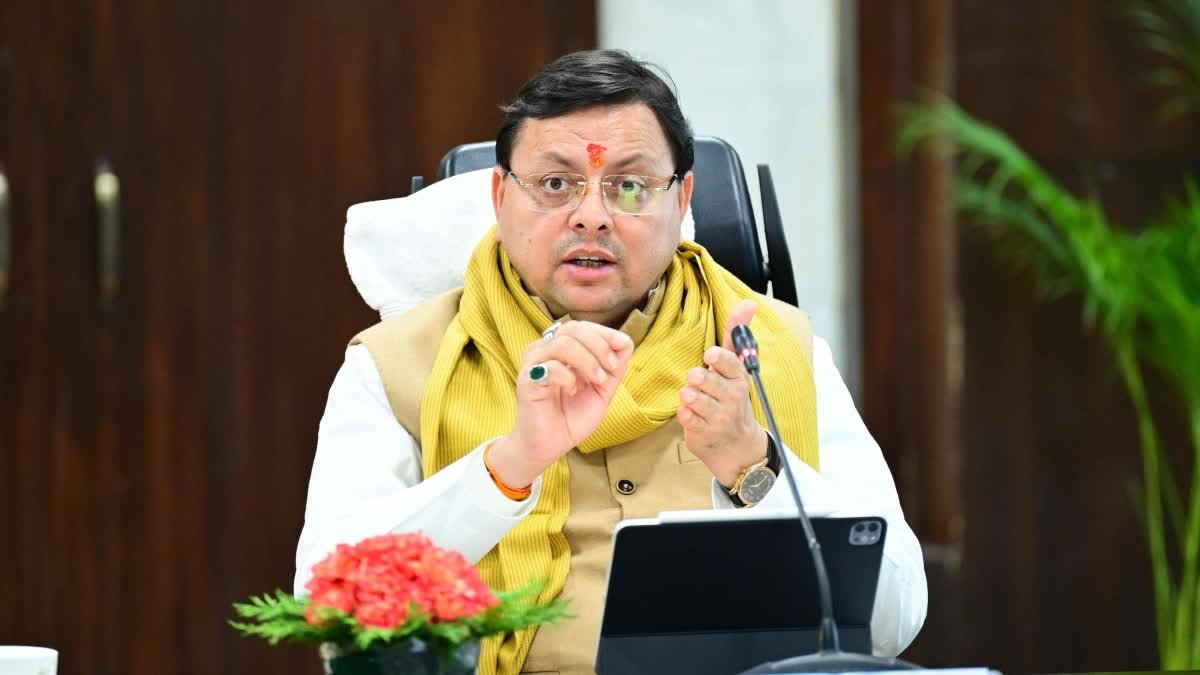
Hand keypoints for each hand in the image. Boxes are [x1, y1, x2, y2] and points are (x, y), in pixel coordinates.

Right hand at [489, 321, 633, 486]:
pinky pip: (551, 367)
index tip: (622, 348)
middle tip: (611, 369)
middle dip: (599, 345)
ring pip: (563, 344)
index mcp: (561, 349)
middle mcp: (544, 350)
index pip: (582, 326)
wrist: (549, 446)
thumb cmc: (571, 417)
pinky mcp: (527, 380)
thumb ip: (614, 367)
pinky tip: (572, 391)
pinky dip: (569, 378)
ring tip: (597, 381)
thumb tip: (626, 341)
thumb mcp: (603, 391)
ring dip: (588, 361)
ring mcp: (533, 364)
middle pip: (573, 328)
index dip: (605, 333)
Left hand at [676, 299, 768, 486]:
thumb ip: (736, 335)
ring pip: (691, 396)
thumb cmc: (732, 397)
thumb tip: (748, 302)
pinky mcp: (704, 433)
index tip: (709, 357)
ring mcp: (719, 417)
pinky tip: (692, 415)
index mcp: (740, 379)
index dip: (715, 358)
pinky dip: (684, 414)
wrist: (737, 444)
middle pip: (702, 378)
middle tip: (699, 383)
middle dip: (695, 378)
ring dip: (688, 396)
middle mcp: (733, 398)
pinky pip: (683, 415)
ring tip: (695, 399)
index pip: (728, 361)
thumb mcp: (737, 367)